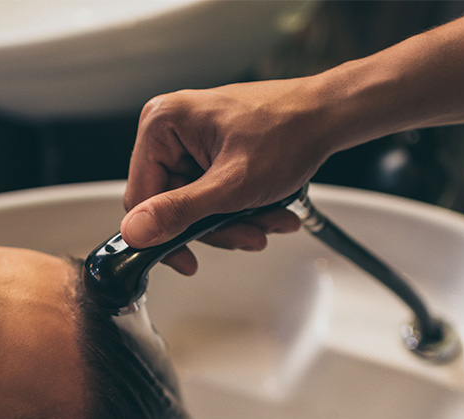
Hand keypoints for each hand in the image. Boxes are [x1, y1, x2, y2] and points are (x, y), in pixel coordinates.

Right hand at [120, 79, 340, 273]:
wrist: (328, 116)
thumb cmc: (288, 132)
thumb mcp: (230, 185)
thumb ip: (179, 211)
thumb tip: (134, 231)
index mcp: (162, 124)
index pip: (140, 197)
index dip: (162, 233)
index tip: (186, 258)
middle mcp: (171, 130)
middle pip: (172, 205)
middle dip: (214, 227)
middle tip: (248, 235)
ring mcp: (191, 141)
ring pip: (196, 206)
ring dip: (233, 222)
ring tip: (268, 221)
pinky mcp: (211, 152)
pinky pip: (212, 195)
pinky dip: (240, 209)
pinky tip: (269, 211)